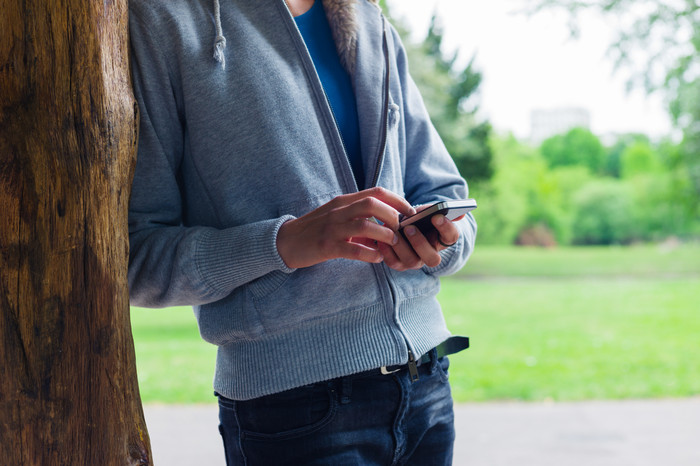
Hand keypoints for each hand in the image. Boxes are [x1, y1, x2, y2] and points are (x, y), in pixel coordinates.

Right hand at [276, 187, 414, 268]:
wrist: (285, 241)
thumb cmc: (316, 230)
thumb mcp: (338, 217)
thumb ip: (360, 217)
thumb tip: (388, 225)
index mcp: (344, 201)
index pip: (376, 192)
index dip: (398, 200)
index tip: (410, 212)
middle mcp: (339, 211)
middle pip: (372, 204)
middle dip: (392, 216)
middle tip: (401, 229)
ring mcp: (332, 228)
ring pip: (365, 225)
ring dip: (384, 235)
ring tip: (391, 244)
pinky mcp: (326, 246)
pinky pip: (353, 249)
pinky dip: (370, 254)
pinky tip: (377, 258)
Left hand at [378, 207, 463, 271]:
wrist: (401, 225)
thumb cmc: (417, 218)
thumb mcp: (428, 211)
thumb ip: (440, 211)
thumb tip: (461, 214)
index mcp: (442, 239)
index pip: (451, 237)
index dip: (446, 228)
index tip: (437, 216)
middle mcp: (430, 255)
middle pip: (433, 259)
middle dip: (420, 243)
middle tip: (410, 228)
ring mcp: (415, 261)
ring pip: (412, 261)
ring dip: (402, 246)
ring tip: (394, 230)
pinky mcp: (399, 264)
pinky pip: (393, 262)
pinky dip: (387, 251)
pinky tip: (382, 239)